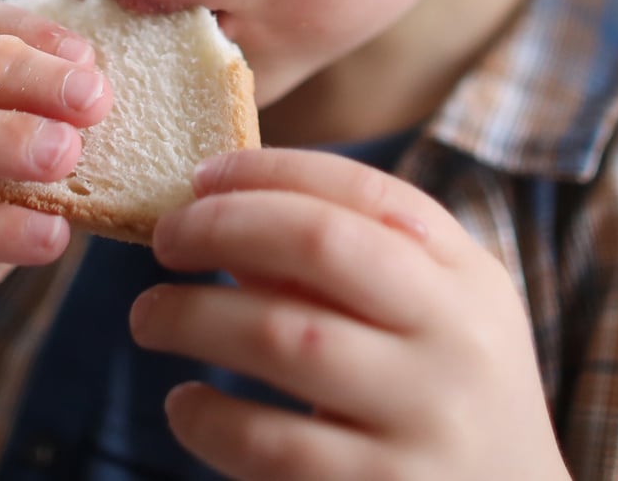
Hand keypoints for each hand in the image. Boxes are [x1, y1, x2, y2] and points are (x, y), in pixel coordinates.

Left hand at [129, 149, 568, 480]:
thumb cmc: (448, 396)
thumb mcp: (433, 317)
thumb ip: (349, 265)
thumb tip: (218, 213)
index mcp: (469, 277)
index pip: (364, 192)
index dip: (270, 172)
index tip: (203, 176)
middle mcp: (455, 340)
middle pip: (320, 245)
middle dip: (224, 227)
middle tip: (165, 237)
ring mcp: (423, 421)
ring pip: (283, 339)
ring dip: (192, 316)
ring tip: (149, 316)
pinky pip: (269, 444)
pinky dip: (207, 417)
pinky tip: (187, 404)